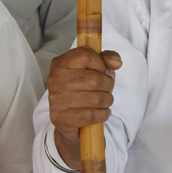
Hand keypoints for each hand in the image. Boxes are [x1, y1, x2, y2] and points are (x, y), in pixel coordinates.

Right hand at [46, 47, 121, 169]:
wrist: (69, 117)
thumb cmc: (84, 89)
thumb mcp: (96, 69)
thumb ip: (107, 58)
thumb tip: (116, 62)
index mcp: (61, 63)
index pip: (86, 55)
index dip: (101, 64)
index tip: (103, 71)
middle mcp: (56, 79)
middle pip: (95, 80)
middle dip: (108, 86)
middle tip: (106, 89)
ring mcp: (56, 99)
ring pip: (96, 99)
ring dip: (107, 101)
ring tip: (104, 101)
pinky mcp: (60, 117)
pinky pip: (90, 115)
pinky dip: (102, 115)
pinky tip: (101, 112)